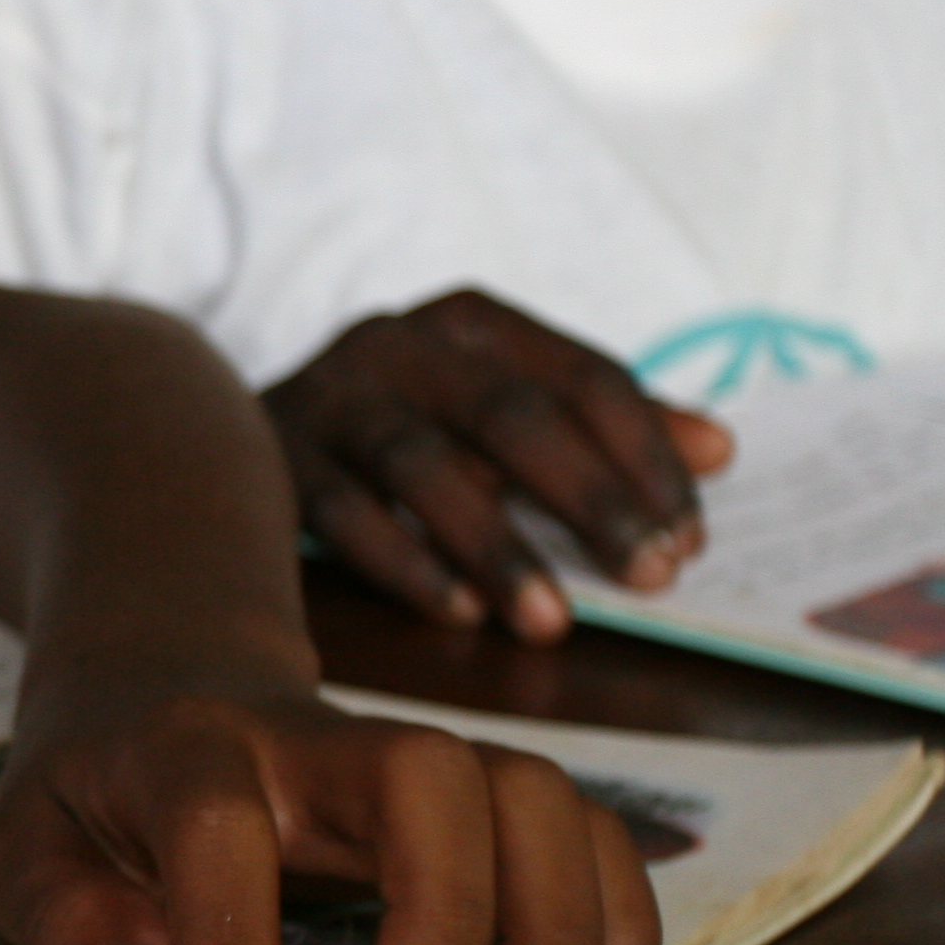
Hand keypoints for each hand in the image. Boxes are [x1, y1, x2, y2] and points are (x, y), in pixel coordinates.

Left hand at [0, 673, 661, 944]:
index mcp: (182, 748)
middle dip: (444, 913)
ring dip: (562, 927)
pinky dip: (621, 920)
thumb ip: (70, 925)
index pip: (215, 822)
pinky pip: (584, 829)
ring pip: (529, 793)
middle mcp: (314, 739)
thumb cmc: (91, 800)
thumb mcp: (22, 855)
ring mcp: (411, 757)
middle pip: (422, 774)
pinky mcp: (481, 795)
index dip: (227, 944)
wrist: (160, 688)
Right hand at [263, 289, 734, 640]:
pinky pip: (346, 514)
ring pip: (425, 466)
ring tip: (553, 621)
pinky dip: (408, 564)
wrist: (225, 424)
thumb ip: (600, 428)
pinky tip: (459, 611)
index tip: (692, 538)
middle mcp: (397, 343)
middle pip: (510, 414)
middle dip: (590, 500)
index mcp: (470, 322)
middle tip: (650, 577)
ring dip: (499, 548)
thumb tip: (718, 449)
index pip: (583, 376)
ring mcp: (328, 396)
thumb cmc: (402, 429)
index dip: (645, 455)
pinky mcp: (274, 456)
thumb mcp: (498, 408)